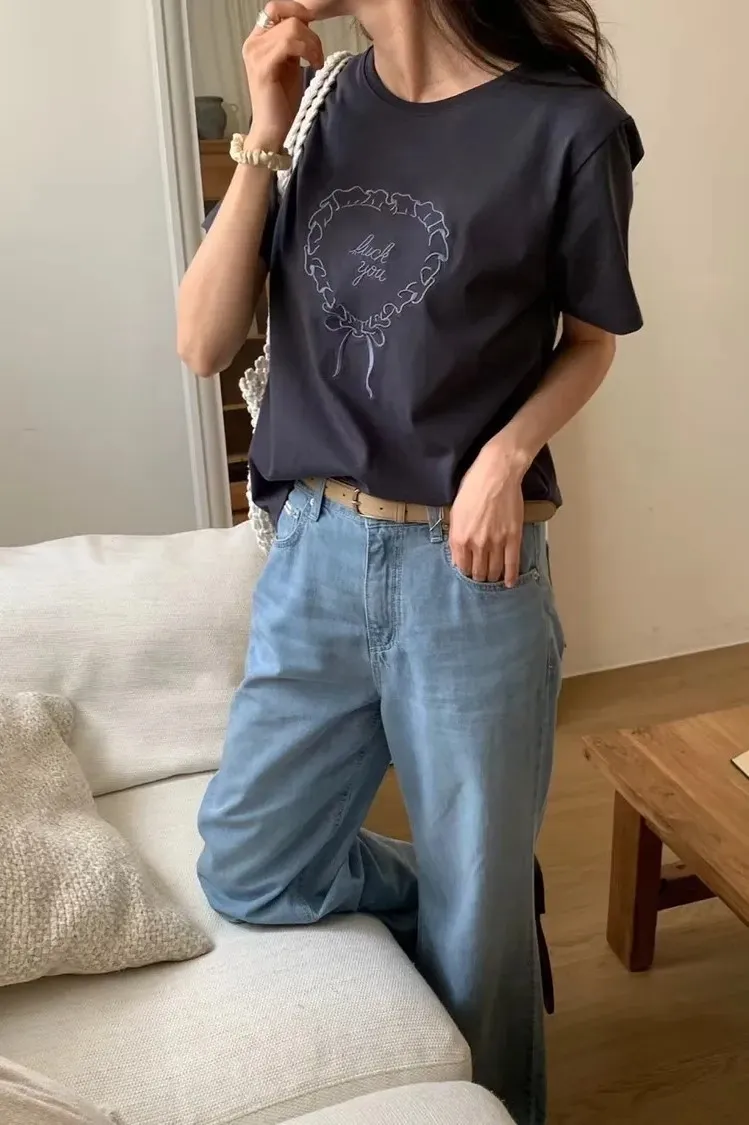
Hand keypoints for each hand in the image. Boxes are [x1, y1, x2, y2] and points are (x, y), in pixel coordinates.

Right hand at [242, 1, 325, 151]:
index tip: (315, 36)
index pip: (277, 8)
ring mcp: (255, 54)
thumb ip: (294, 43)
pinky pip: (289, 43)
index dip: (300, 14)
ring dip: (312, 43)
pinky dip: (307, 51)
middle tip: (318, 57)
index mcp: (258, 40)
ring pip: (292, 27)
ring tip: (316, 63)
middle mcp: (252, 43)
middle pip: (289, 16)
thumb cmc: (282, 102)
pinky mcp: (263, 67)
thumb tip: (308, 23)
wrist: (272, 131)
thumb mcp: (290, 65)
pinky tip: (313, 66)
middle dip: (312, 34)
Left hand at [449, 445, 527, 585]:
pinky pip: (512, 563)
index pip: (461, 565)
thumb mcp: (455, 511)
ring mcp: (496, 543)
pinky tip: (509, 583)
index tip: (468, 571)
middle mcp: (476, 544)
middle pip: (477, 571)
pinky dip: (511, 575)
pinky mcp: (513, 538)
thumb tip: (458, 553)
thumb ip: (456, 534)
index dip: (464, 571)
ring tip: (492, 578)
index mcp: (459, 537)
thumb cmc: (473, 487)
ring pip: (494, 570)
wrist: (496, 474)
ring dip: (492, 577)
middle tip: (480, 576)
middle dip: (478, 576)